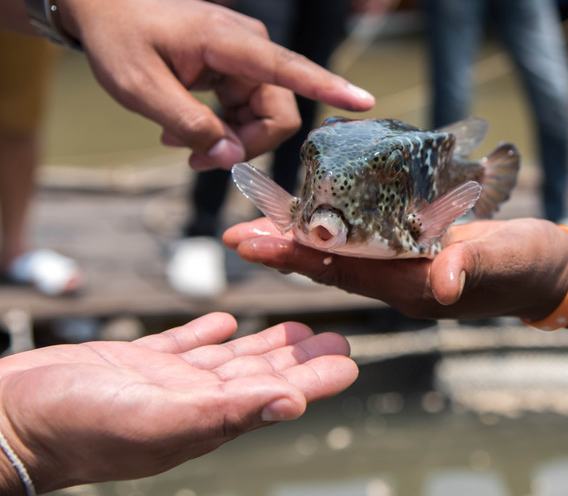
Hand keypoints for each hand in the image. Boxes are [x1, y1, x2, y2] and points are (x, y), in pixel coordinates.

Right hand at [0, 313, 356, 492]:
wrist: (9, 420)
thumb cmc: (74, 429)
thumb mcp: (157, 418)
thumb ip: (226, 411)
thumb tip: (293, 404)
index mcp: (205, 417)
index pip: (274, 393)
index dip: (314, 377)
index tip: (349, 361)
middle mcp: (190, 400)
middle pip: (259, 373)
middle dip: (298, 357)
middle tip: (335, 337)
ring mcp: (161, 382)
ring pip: (227, 359)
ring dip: (263, 344)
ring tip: (296, 327)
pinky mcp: (133, 364)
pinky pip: (182, 344)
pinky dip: (207, 333)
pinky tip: (224, 321)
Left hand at [57, 0, 374, 169]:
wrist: (102, 4)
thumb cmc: (118, 37)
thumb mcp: (140, 89)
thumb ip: (189, 125)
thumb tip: (233, 158)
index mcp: (229, 40)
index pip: (290, 67)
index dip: (329, 87)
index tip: (364, 100)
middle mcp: (251, 46)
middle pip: (278, 111)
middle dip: (246, 144)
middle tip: (197, 160)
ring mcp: (248, 57)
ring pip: (264, 116)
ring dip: (230, 139)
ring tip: (180, 144)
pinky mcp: (239, 68)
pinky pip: (249, 110)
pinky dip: (223, 128)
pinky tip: (185, 129)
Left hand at [223, 218, 567, 321]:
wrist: (550, 270)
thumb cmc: (531, 265)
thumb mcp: (507, 260)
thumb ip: (475, 267)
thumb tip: (444, 284)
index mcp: (413, 288)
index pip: (343, 272)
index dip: (296, 257)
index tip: (251, 243)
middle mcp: (401, 283)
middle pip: (331, 266)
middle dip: (284, 249)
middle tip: (235, 232)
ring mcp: (407, 269)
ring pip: (344, 254)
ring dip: (303, 238)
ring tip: (263, 220)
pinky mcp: (418, 251)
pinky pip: (368, 240)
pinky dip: (338, 226)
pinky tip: (321, 210)